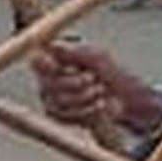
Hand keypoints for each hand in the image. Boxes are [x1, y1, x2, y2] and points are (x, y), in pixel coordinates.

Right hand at [31, 40, 161, 134]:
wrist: (124, 98)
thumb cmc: (111, 72)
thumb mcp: (98, 57)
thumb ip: (75, 53)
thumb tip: (53, 45)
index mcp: (55, 57)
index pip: (37, 60)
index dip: (45, 64)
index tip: (62, 66)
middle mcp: (48, 76)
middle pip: (49, 82)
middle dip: (76, 83)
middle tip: (93, 78)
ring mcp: (51, 96)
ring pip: (59, 100)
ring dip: (85, 97)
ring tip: (100, 90)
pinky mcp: (57, 114)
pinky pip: (65, 115)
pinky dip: (86, 110)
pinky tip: (98, 105)